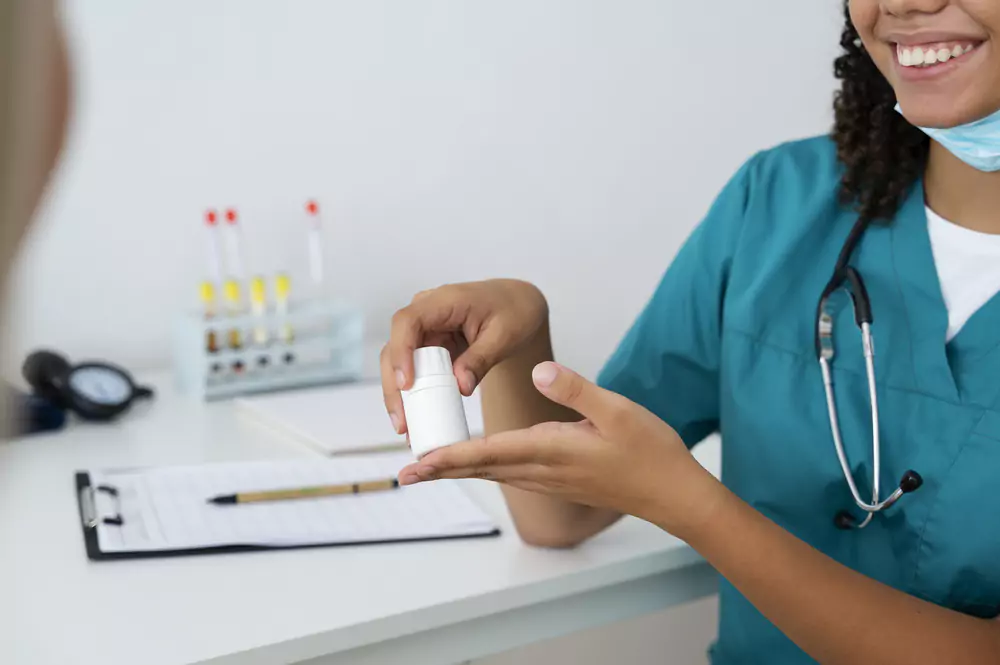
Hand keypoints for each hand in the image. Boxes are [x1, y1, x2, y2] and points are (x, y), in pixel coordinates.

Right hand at [382, 279, 547, 434]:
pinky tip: (415, 420)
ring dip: (398, 395)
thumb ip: (481, 359)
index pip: (408, 321)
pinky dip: (412, 395)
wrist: (518, 305)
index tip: (406, 384)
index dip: (401, 352)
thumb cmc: (513, 312)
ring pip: (398, 362)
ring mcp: (424, 330)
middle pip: (394, 346)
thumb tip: (460, 387)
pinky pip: (413, 370)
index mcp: (443, 301)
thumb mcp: (504, 336)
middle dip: (393, 386)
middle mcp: (425, 313)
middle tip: (402, 422)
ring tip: (406, 429)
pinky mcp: (428, 346)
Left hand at [398, 362, 722, 534]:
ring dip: (460, 470)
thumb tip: (537, 370)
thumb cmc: (649, 451)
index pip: (490, 452)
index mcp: (553, 449)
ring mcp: (550, 479)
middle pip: (482, 468)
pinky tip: (477, 464)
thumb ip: (577, 389)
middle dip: (441, 469)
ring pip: (494, 473)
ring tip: (429, 468)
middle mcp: (544, 470)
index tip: (419, 462)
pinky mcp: (558, 480)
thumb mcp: (618, 410)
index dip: (451, 456)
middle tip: (405, 474)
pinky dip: (485, 468)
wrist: (672, 493)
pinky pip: (511, 474)